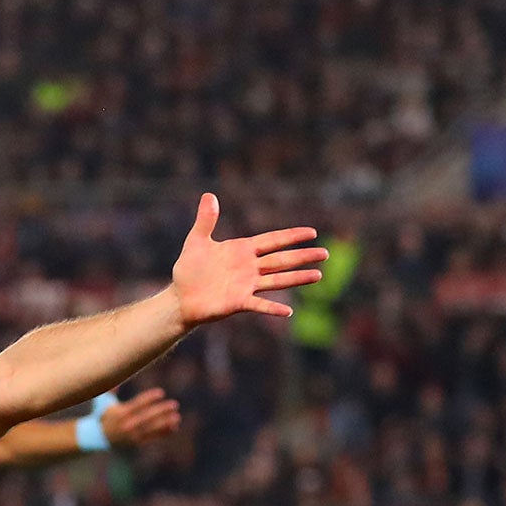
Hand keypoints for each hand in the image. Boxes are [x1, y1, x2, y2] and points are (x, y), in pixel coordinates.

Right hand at [98, 388, 180, 447]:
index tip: (161, 393)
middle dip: (162, 410)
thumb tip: (115, 371)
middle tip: (175, 404)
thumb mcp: (104, 400)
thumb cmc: (104, 414)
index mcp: (120, 413)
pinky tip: (174, 427)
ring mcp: (132, 435)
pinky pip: (152, 437)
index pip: (138, 404)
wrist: (98, 437)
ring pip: (152, 428)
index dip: (150, 398)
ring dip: (166, 423)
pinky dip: (164, 433)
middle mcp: (127, 424)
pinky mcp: (136, 442)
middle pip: (147, 417)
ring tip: (177, 417)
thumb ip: (112, 388)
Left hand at [170, 193, 326, 326]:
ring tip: (318, 276)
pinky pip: (259, 304)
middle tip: (325, 253)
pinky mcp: (238, 302)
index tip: (312, 232)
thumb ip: (205, 220)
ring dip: (297, 278)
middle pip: (282, 260)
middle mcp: (249, 268)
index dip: (292, 236)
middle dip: (303, 256)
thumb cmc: (189, 270)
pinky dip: (272, 308)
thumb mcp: (196, 241)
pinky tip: (287, 311)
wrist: (181, 298)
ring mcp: (246, 286)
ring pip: (277, 280)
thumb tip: (208, 195)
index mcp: (243, 250)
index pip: (272, 240)